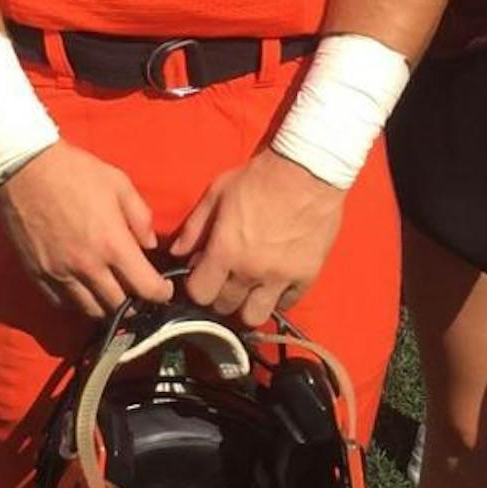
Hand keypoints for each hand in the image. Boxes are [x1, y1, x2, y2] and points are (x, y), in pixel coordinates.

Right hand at [0, 144, 172, 319]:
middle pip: (119, 306)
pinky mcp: (38, 274)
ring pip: (91, 311)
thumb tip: (150, 245)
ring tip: (112, 293)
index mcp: (113, 244)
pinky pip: (62, 303)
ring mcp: (60, 274)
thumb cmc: (75, 171)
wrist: (24, 167)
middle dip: (135, 302)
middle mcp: (88, 267)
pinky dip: (78, 302)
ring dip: (106, 306)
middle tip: (137, 291)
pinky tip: (84, 290)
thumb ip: (141, 218)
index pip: (146, 288)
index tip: (163, 289)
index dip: (161, 293)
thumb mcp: (120, 184)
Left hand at [171, 151, 345, 328]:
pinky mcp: (306, 276)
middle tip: (225, 280)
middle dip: (220, 296)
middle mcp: (250, 271)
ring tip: (249, 289)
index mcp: (225, 250)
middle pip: (225, 307)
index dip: (198, 287)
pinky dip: (278, 297)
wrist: (308, 170)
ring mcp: (280, 277)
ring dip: (248, 305)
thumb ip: (195, 227)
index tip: (202, 277)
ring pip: (255, 316)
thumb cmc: (260, 178)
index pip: (200, 293)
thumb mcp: (218, 193)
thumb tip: (178, 252)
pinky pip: (287, 304)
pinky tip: (274, 281)